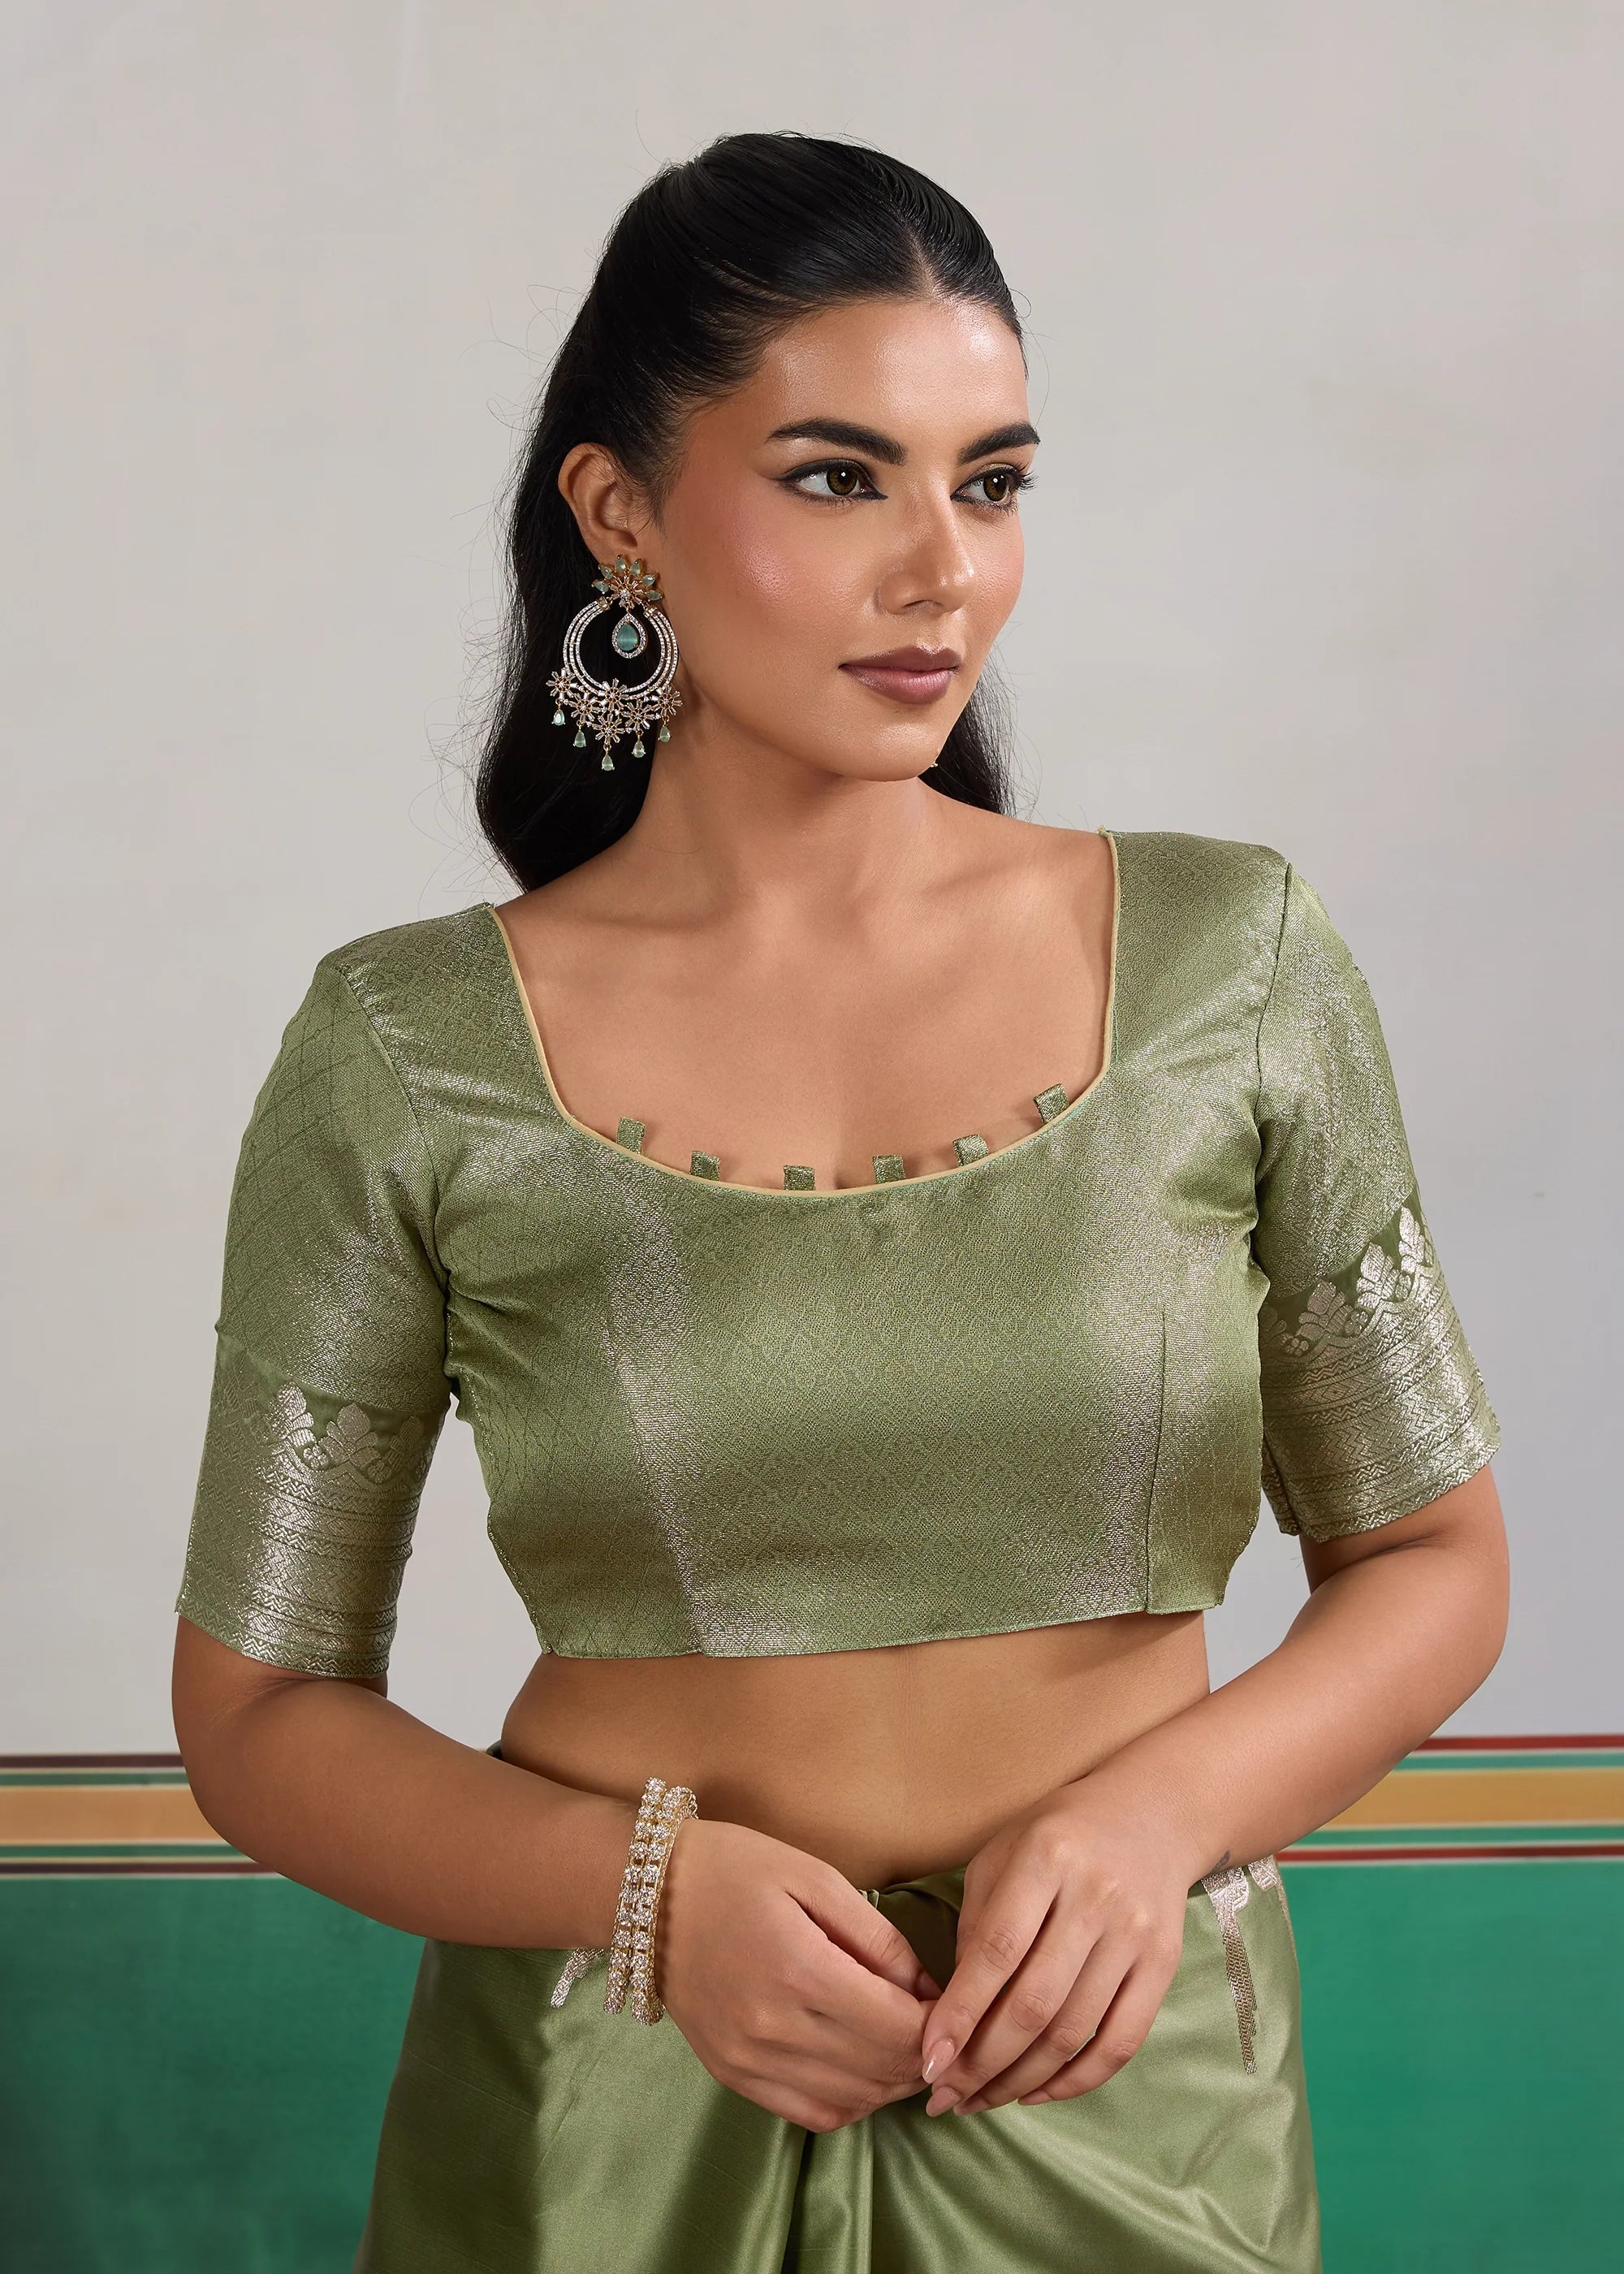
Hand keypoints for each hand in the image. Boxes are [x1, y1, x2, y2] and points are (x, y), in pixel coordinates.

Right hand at [657, 1817, 942, 2132]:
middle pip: (880, 2068)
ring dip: (891, 2083)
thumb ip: (879, 1938)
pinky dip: (850, 2103)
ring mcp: (748, 2059)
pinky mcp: (731, 2075)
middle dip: (923, 2055)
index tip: (952, 2005)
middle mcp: (773, 2027)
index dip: (938, 2024)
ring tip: (906, 2049)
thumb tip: (927, 1991)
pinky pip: (809, 2113)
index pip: (898, 2027)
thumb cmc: (737, 1869)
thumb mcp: (817, 1878)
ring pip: (851, 2099)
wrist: (647, 1894)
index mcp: (800, 1969)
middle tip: (938, 2029)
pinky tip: (862, 2071)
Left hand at [918, 1783, 1194, 2113]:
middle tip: (946, 2097)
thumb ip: (976, 1924)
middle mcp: (1095, 1897)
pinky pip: (1120, 2042)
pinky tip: (1037, 2092)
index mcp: (1046, 1858)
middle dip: (983, 2062)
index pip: (996, 1952)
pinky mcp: (1164, 1965)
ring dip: (1021, 2080)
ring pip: (1073, 2031)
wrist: (1153, 1814)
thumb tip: (954, 2011)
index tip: (928, 2061)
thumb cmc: (1059, 1835)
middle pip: (1035, 2003)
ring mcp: (1135, 1934)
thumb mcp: (1003, 1853)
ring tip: (981, 2100)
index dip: (960, 2012)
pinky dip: (1077, 2080)